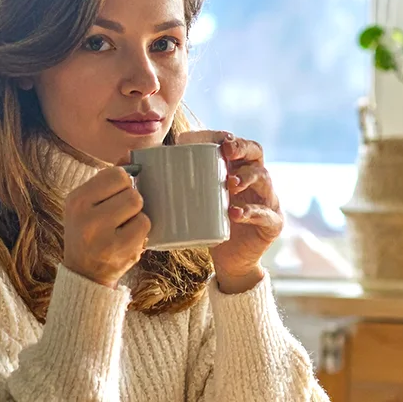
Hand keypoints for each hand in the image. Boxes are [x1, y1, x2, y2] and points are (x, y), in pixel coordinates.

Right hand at [62, 166, 149, 288]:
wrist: (84, 272)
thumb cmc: (90, 231)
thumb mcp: (88, 203)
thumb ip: (108, 178)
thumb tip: (130, 154)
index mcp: (76, 200)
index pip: (116, 175)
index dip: (124, 182)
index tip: (116, 194)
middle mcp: (86, 218)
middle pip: (131, 192)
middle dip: (131, 201)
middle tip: (119, 215)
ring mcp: (103, 237)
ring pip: (140, 208)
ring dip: (137, 216)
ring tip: (123, 228)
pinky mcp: (121, 251)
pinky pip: (144, 226)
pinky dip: (141, 232)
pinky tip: (127, 240)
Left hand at [176, 130, 282, 292]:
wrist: (229, 263)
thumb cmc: (209, 226)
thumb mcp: (193, 202)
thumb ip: (171, 183)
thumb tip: (129, 163)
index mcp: (239, 170)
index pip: (239, 145)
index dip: (230, 138)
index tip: (216, 139)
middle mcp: (257, 181)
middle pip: (257, 153)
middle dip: (242, 148)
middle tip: (227, 152)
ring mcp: (268, 201)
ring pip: (264, 179)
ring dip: (247, 177)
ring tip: (229, 183)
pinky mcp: (273, 223)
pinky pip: (266, 214)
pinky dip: (251, 212)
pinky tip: (235, 213)